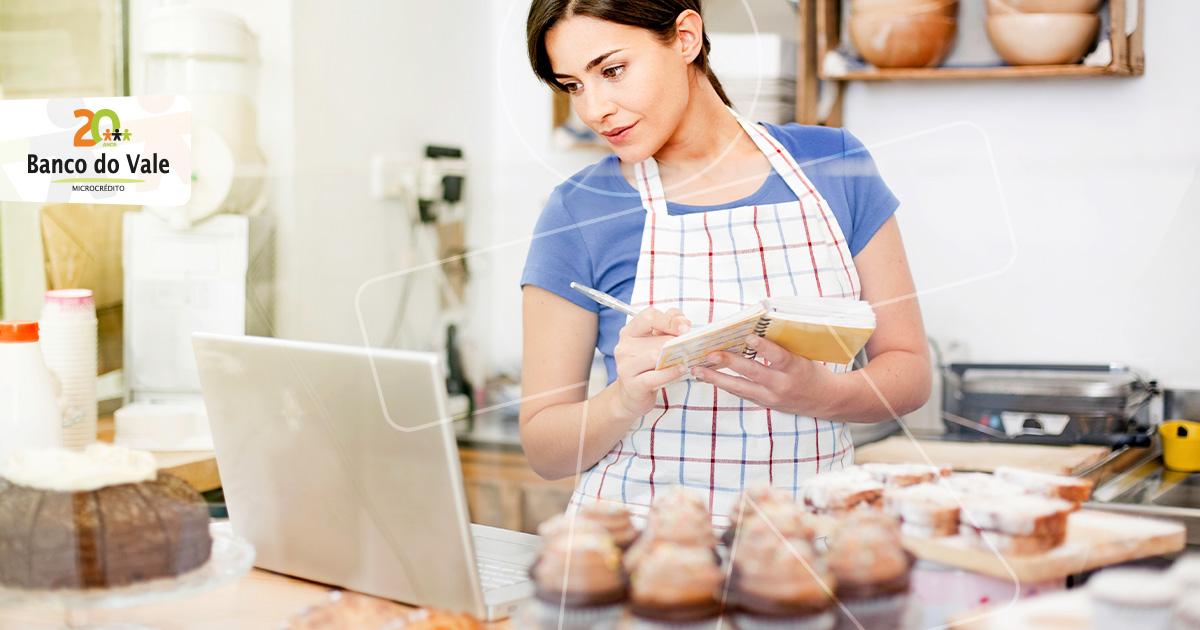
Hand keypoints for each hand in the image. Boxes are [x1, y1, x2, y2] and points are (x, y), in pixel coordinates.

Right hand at [612, 307, 690, 418]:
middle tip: (691, 346)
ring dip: (675, 357)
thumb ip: (668, 325)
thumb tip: (683, 321)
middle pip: (656, 339)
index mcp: (629, 332)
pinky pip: (655, 376)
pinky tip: (681, 370)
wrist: (631, 394)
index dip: (670, 321)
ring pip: (655, 356)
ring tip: (686, 358)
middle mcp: (624, 347)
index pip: (649, 316)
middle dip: (677, 343)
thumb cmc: (646, 366)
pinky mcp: (633, 385)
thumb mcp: (655, 342)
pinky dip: (671, 373)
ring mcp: (626, 367)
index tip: (685, 329)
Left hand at [689, 335, 841, 416]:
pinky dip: (725, 384)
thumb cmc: (812, 371)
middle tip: (710, 354)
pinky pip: (742, 393)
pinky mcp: (765, 403)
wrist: (826, 400)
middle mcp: (782, 384)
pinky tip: (709, 377)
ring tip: (697, 370)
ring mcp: (772, 396)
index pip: (778, 356)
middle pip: (752, 373)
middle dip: (730, 362)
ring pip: (740, 387)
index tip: (748, 336)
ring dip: (717, 378)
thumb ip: (781, 346)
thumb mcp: (803, 355)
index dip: (764, 347)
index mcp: (795, 367)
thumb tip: (753, 330)